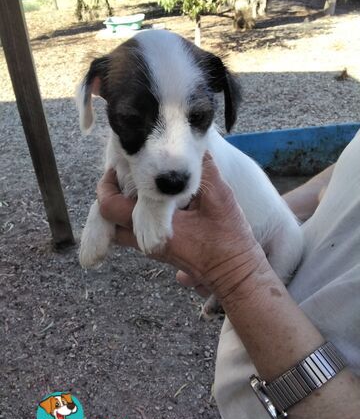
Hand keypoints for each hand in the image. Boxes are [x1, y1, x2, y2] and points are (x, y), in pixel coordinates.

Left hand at [97, 153, 269, 301]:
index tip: (119, 165)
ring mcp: (152, 247)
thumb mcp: (220, 198)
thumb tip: (194, 144)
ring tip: (140, 183)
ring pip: (121, 227)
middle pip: (109, 219)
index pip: (110, 207)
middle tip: (125, 172)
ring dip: (124, 205)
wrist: (235, 274)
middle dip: (112, 194)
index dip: (108, 184)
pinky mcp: (160, 249)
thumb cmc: (229, 241)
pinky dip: (137, 213)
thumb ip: (205, 169)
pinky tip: (156, 197)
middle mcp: (146, 242)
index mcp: (155, 229)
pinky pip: (136, 231)